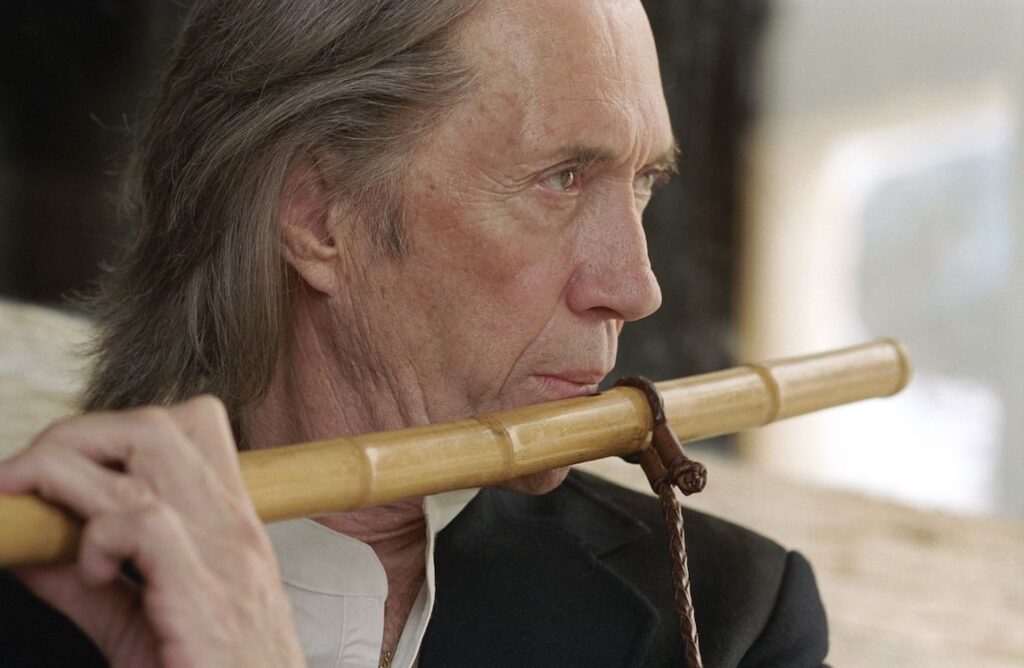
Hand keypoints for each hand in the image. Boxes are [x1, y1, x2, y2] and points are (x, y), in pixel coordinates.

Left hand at [0, 396, 305, 667]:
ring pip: (147, 453)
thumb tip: (29, 547)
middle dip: (74, 438)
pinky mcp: (204, 593)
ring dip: (64, 472)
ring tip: (34, 514)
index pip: (189, 427)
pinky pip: (145, 523)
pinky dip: (98, 537)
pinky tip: (90, 573)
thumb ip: (85, 585)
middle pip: (156, 426)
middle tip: (25, 480)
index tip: (61, 467)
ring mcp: (223, 553)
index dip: (112, 432)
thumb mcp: (139, 626)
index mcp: (225, 523)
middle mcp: (230, 524)